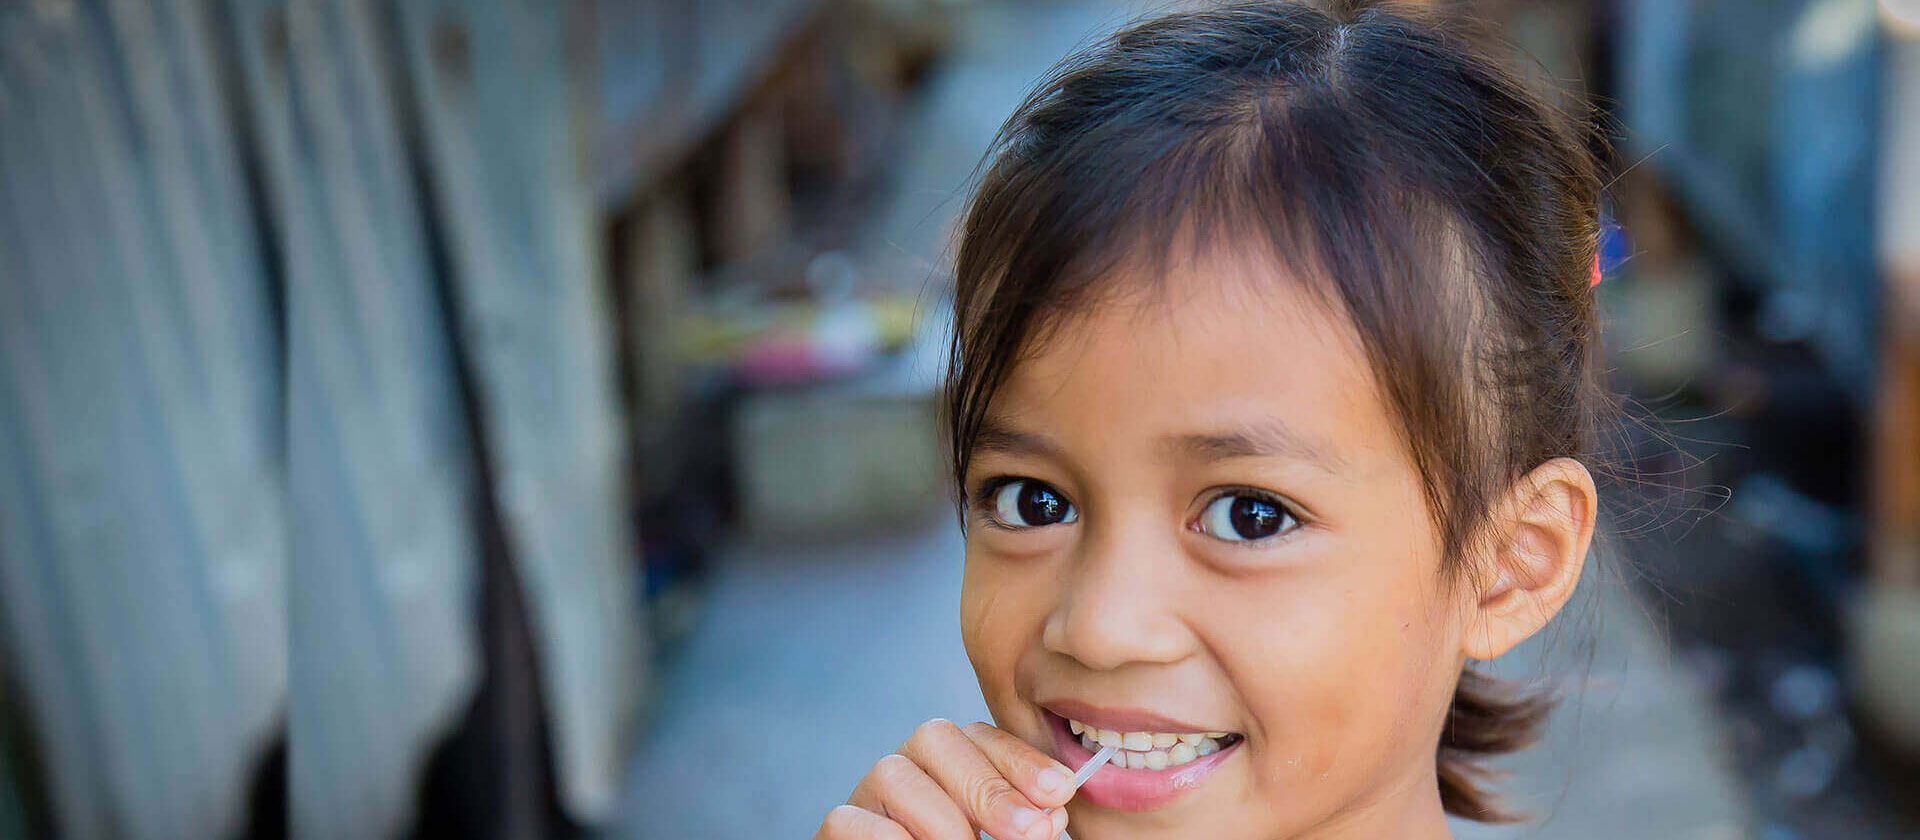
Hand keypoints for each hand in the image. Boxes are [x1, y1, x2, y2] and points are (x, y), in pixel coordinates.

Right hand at [814, 719, 1077, 839]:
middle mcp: (907, 767)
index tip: (1061, 794)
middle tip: (1029, 830)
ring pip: (893, 774)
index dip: (1021, 762)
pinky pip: (851, 819)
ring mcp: (867, 795)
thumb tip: (1050, 816)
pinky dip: (891, 839)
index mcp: (951, 764)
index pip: (982, 737)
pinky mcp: (837, 827)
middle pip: (936, 737)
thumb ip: (1026, 828)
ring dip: (942, 818)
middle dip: (989, 785)